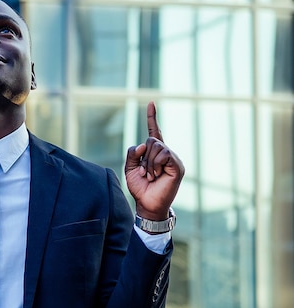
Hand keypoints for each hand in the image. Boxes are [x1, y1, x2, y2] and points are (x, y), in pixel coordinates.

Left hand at [124, 102, 183, 219]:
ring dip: (148, 163)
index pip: (154, 132)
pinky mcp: (177, 165)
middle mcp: (165, 153)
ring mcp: (173, 159)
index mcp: (154, 153)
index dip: (152, 118)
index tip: (151, 103)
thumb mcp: (130, 169)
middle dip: (143, 157)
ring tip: (150, 176)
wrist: (147, 204)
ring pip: (156, 146)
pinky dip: (155, 165)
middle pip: (151, 140)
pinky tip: (156, 175)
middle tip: (143, 173)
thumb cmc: (140, 188)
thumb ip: (132, 154)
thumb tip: (143, 145)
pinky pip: (163, 154)